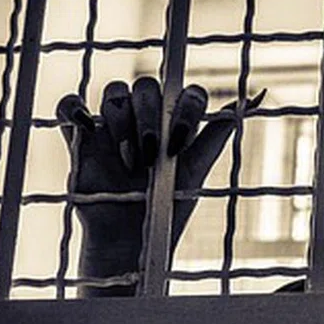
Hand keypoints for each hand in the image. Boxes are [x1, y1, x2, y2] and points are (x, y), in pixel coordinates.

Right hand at [56, 77, 264, 259]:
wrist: (134, 237)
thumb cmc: (168, 203)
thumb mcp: (198, 167)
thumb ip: (219, 131)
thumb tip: (254, 97)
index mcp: (176, 120)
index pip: (185, 92)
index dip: (186, 109)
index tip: (180, 142)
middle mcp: (145, 116)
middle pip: (146, 86)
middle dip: (149, 117)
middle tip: (152, 154)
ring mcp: (113, 124)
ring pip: (114, 92)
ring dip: (122, 121)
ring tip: (129, 161)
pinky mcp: (81, 138)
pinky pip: (68, 107)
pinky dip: (71, 108)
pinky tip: (84, 127)